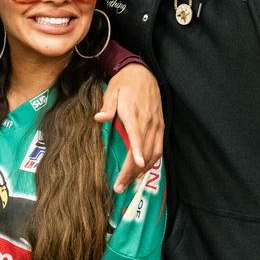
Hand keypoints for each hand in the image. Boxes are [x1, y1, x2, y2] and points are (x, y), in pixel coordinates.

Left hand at [95, 64, 163, 191]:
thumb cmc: (124, 83)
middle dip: (132, 171)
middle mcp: (148, 121)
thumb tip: (99, 118)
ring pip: (153, 153)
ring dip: (141, 171)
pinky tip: (141, 171)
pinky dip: (152, 162)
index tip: (136, 165)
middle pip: (144, 151)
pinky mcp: (160, 127)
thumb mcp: (112, 90)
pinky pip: (159, 149)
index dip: (137, 151)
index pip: (137, 135)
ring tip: (128, 184)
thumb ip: (108, 106)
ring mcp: (156, 125)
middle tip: (119, 187)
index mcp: (134, 113)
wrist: (143, 72)